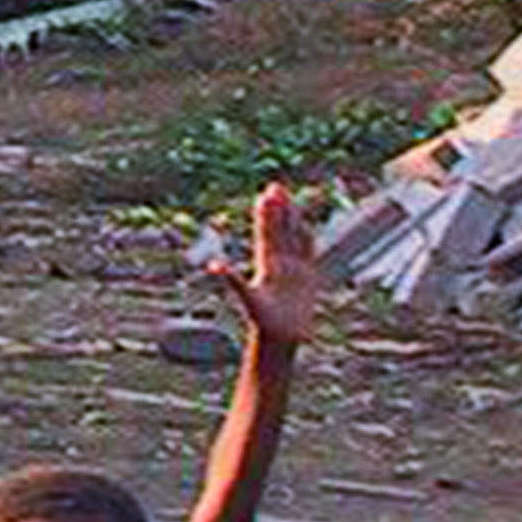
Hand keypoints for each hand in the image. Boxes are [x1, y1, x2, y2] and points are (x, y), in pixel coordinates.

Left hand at [212, 179, 325, 351]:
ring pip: (292, 237)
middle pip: (277, 230)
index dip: (266, 215)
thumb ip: (233, 281)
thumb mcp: (248, 298)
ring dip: (291, 219)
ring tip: (288, 199)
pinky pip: (307, 252)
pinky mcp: (306, 277)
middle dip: (277, 209)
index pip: (266, 234)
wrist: (280, 336)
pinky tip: (305, 224)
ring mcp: (292, 268)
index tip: (265, 195)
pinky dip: (306, 238)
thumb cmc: (262, 320)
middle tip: (275, 186)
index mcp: (265, 265)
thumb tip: (214, 267)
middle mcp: (278, 263)